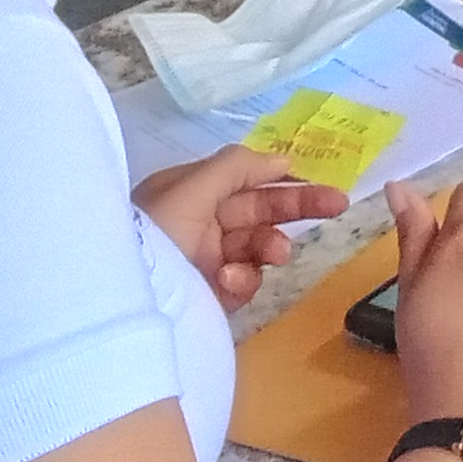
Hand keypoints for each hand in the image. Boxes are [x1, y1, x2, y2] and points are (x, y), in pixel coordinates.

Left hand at [133, 145, 348, 310]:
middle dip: (295, 208)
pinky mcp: (208, 297)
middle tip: (338, 206)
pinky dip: (243, 282)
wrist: (124, 303)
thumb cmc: (155, 234)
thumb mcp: (189, 190)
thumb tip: (279, 158)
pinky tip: (229, 284)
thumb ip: (235, 167)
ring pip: (255, 249)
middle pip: (257, 211)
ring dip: (268, 248)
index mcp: (188, 192)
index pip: (243, 180)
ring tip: (273, 254)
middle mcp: (196, 223)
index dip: (281, 178)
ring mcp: (203, 263)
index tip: (317, 180)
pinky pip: (242, 284)